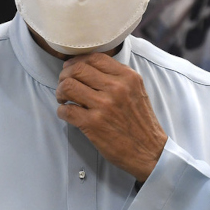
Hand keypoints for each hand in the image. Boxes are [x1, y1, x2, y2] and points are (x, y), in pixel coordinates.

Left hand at [55, 53, 167, 181]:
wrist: (149, 151)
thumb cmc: (140, 122)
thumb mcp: (136, 90)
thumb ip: (117, 76)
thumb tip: (88, 67)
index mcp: (127, 77)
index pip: (93, 57)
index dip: (77, 62)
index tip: (72, 70)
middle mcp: (116, 88)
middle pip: (77, 69)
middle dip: (64, 76)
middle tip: (64, 85)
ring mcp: (103, 106)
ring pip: (68, 86)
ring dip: (60, 92)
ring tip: (64, 99)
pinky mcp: (93, 124)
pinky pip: (66, 110)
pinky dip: (62, 111)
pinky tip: (67, 114)